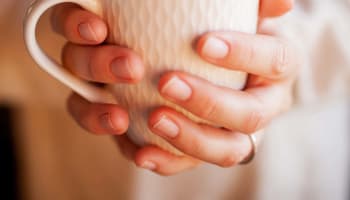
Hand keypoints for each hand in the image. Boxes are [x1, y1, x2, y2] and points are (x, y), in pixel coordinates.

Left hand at [52, 0, 296, 175]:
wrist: (225, 70)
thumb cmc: (230, 37)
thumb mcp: (244, 18)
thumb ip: (256, 7)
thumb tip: (281, 4)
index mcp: (278, 70)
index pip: (275, 61)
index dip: (245, 54)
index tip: (203, 43)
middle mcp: (265, 107)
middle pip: (250, 116)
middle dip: (210, 102)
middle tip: (167, 82)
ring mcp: (239, 135)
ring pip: (226, 151)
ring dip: (190, 139)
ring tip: (154, 119)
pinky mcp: (210, 150)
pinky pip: (192, 164)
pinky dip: (167, 161)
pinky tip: (142, 153)